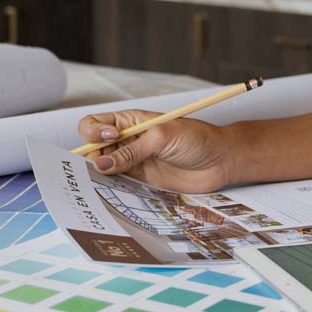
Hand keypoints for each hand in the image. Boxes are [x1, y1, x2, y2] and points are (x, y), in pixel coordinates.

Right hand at [75, 111, 240, 192]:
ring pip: (104, 167)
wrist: (220, 160)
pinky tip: (113, 190)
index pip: (95, 124)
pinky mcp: (141, 179)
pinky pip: (118, 183)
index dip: (94, 132)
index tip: (110, 138)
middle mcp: (127, 140)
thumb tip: (101, 164)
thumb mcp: (162, 138)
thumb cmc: (196, 138)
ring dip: (100, 175)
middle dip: (91, 156)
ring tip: (106, 180)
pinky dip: (111, 187)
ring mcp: (133, 160)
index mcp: (129, 121)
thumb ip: (131, 151)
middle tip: (103, 167)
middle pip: (93, 148)